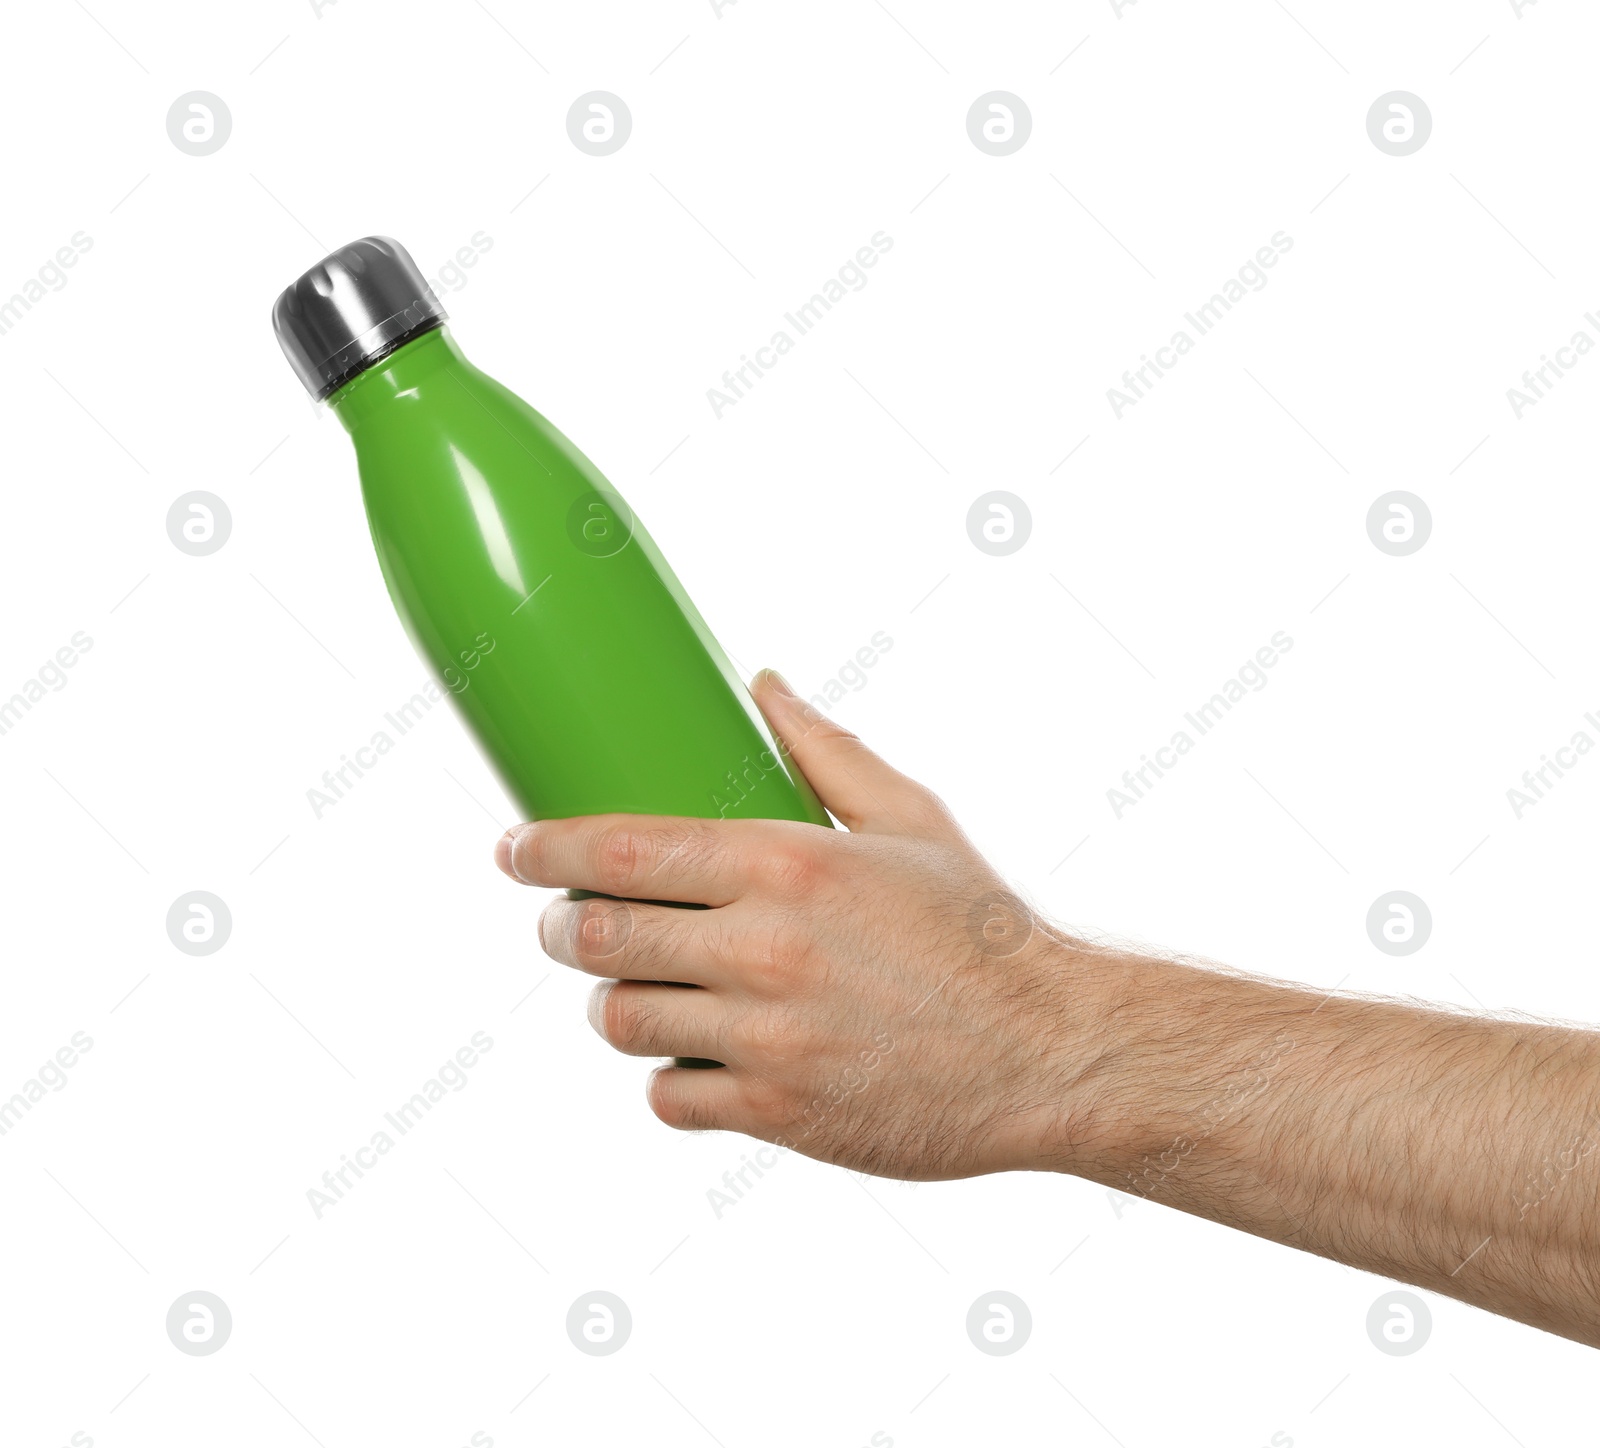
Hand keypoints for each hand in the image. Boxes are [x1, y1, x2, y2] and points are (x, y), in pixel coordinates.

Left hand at [494, 670, 1110, 1179]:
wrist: (1049, 1052)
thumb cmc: (980, 932)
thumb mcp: (912, 822)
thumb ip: (826, 752)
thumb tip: (763, 683)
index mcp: (787, 862)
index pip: (622, 848)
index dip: (545, 849)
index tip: (513, 850)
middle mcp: (764, 947)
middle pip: (599, 936)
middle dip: (563, 928)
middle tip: (568, 924)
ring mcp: (766, 1036)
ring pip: (622, 1020)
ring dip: (613, 1002)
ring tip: (634, 989)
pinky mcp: (779, 1111)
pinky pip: (669, 1097)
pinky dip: (667, 1078)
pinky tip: (695, 1057)